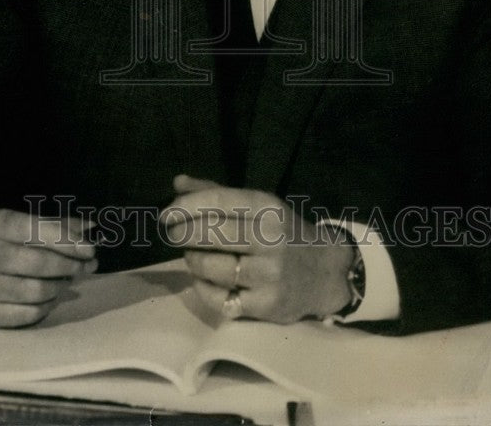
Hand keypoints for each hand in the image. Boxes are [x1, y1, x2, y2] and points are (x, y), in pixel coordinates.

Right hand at [0, 209, 96, 326]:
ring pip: (36, 290)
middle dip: (70, 265)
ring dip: (61, 286)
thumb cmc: (8, 242)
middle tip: (87, 266)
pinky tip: (51, 296)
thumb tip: (92, 227)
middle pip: (39, 263)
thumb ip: (60, 225)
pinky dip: (47, 305)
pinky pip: (28, 313)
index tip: (90, 249)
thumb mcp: (27, 225)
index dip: (67, 240)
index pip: (37, 229)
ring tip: (68, 279)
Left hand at [160, 175, 351, 323]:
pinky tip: (204, 279)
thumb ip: (217, 193)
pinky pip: (219, 299)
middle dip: (182, 233)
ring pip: (212, 268)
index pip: (220, 202)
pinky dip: (203, 287)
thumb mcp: (259, 206)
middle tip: (172, 234)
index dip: (187, 206)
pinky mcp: (265, 306)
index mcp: (268, 209)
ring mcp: (268, 275)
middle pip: (212, 234)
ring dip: (192, 260)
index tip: (166, 214)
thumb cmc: (283, 233)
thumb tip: (177, 182)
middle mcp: (270, 240)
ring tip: (192, 255)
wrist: (324, 273)